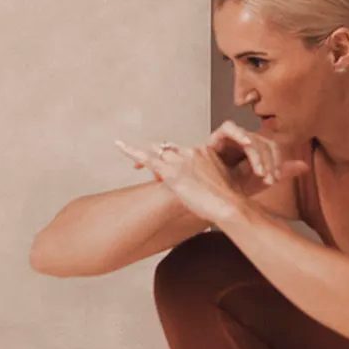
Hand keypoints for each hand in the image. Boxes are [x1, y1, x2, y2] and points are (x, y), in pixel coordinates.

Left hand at [114, 137, 252, 228]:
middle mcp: (192, 151)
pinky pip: (146, 158)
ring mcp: (180, 160)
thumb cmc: (229, 197)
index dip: (177, 162)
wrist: (228, 204)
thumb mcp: (226, 180)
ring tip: (136, 168)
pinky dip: (130, 151)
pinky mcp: (170, 172)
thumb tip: (211, 185)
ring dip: (150, 163)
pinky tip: (119, 145)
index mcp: (205, 150)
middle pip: (169, 150)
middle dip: (161, 159)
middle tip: (154, 172)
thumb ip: (213, 176)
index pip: (183, 151)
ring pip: (158, 154)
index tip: (177, 173)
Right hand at [207, 120, 305, 190]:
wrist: (206, 199)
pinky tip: (247, 145)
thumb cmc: (230, 189)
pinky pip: (228, 127)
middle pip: (263, 140)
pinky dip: (238, 133)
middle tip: (267, 177)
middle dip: (268, 160)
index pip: (272, 147)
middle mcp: (244, 142)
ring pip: (249, 134)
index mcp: (256, 151)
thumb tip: (305, 166)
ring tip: (259, 169)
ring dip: (256, 150)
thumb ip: (280, 172)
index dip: (276, 161)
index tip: (274, 179)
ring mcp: (231, 139)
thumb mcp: (258, 182)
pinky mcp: (215, 138)